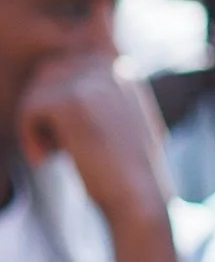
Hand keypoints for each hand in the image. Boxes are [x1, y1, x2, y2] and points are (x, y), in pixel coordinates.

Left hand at [17, 55, 171, 228]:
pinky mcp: (70, 103)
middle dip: (44, 108)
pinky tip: (44, 160)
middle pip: (50, 73)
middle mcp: (110, 68)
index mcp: (123, 71)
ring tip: (50, 152)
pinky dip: (29, 139)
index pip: (70, 66)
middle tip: (56, 145)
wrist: (139, 195)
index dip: (59, 102)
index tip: (69, 138)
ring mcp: (91, 82)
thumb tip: (59, 94)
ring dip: (35, 122)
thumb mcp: (124, 126)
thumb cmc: (128, 172)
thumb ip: (101, 103)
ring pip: (37, 89)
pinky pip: (28, 109)